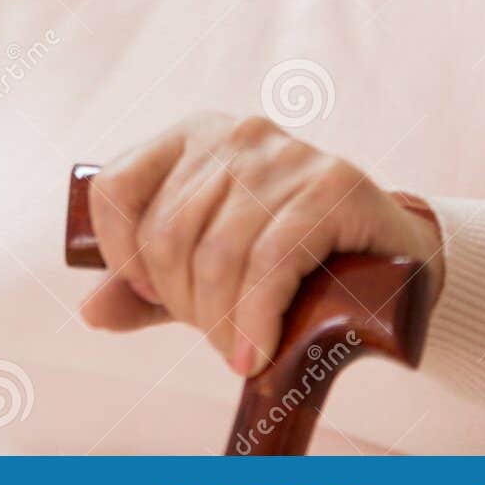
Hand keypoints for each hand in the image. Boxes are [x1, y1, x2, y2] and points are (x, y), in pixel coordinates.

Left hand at [78, 112, 442, 375]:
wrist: (393, 263)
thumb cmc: (287, 264)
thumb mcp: (205, 274)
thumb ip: (145, 290)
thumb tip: (90, 312)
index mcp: (189, 137)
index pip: (115, 188)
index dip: (119, 253)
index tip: (148, 292)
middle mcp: (233, 133)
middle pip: (167, 232)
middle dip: (182, 302)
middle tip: (214, 338)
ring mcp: (284, 152)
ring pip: (217, 251)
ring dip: (221, 322)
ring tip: (238, 352)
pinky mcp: (333, 182)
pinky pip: (270, 260)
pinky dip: (255, 318)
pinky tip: (256, 350)